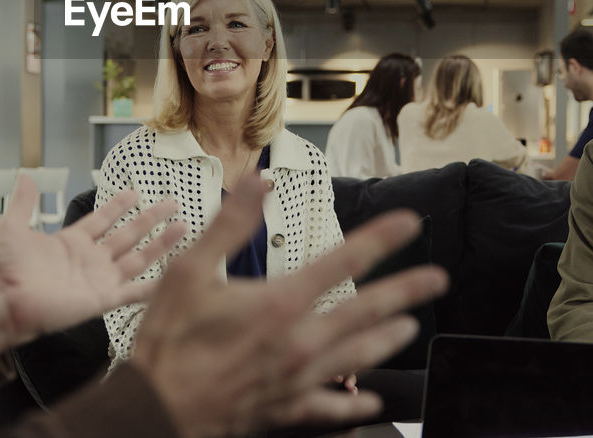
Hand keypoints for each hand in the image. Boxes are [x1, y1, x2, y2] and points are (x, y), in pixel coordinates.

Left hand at [0, 175, 185, 355]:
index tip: (136, 191)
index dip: (119, 205)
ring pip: (138, 258)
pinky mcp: (102, 299)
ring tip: (183, 227)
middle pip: (128, 234)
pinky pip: (133, 292)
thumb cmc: (3, 270)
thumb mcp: (12, 227)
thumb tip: (26, 176)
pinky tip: (173, 276)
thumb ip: (24, 203)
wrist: (2, 303)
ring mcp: (98, 279)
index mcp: (71, 242)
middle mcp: (90, 259)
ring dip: (161, 243)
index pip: (102, 219)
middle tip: (172, 204)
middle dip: (151, 219)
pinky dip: (153, 285)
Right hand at [131, 173, 447, 437]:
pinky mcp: (288, 410)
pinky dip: (357, 405)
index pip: (345, 260)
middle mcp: (299, 341)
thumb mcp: (189, 270)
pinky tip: (372, 400)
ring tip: (410, 327)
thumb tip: (258, 182)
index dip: (383, 238)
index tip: (411, 223)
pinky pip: (334, 409)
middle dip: (408, 292)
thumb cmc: (168, 341)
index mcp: (281, 302)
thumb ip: (231, 225)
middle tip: (438, 279)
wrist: (154, 409)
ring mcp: (298, 379)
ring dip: (388, 339)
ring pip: (360, 357)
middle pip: (368, 311)